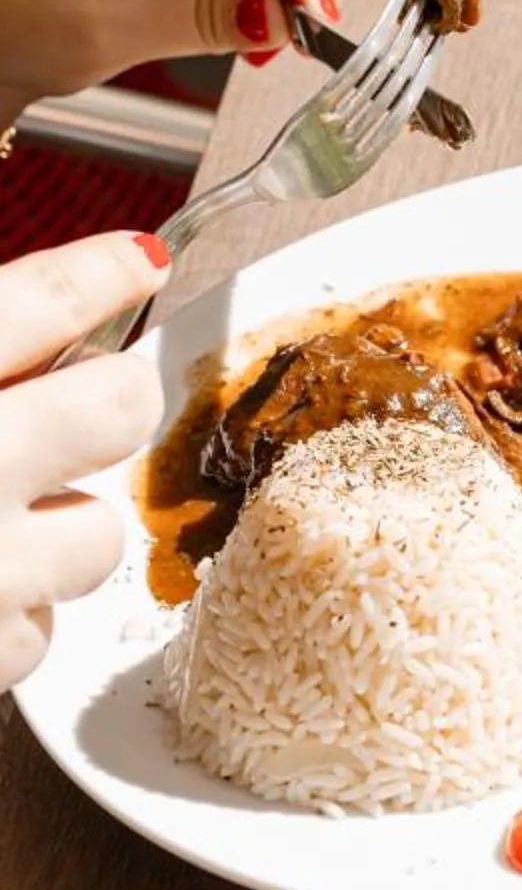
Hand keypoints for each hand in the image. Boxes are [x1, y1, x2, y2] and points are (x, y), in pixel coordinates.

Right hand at [0, 235, 170, 689]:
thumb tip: (76, 302)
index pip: (35, 301)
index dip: (97, 273)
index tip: (140, 258)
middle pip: (117, 406)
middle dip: (101, 404)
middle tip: (67, 412)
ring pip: (97, 536)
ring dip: (51, 532)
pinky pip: (41, 631)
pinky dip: (9, 615)